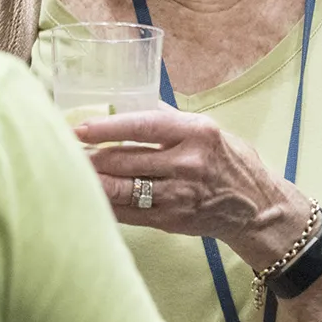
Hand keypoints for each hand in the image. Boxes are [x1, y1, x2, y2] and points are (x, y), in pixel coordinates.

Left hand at [76, 107, 310, 265]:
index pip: (142, 126)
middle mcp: (186, 163)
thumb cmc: (229, 162)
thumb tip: (127, 101)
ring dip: (91, 181)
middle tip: (63, 150)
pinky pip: (127, 213)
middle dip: (88, 157)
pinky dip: (104, 204)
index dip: (106, 128)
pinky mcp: (170, 220)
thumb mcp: (208, 129)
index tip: (78, 128)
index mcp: (195, 133)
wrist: (257, 208)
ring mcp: (178, 195)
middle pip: (124, 160)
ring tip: (69, 172)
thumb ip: (169, 118)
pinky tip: (87, 196)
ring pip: (121, 188)